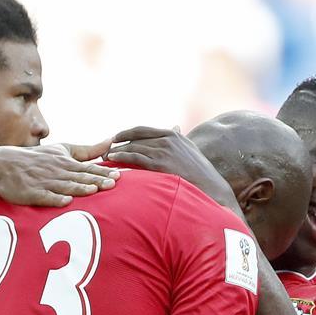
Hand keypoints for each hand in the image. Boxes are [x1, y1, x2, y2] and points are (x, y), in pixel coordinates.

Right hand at [0, 142, 119, 206]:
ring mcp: (45, 182)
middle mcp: (57, 172)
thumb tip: (111, 141)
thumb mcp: (62, 150)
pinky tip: (66, 201)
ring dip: (79, 188)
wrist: (3, 165)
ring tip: (93, 190)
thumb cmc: (38, 159)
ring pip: (65, 186)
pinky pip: (45, 196)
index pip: (88, 168)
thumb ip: (87, 150)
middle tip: (113, 184)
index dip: (103, 172)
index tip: (119, 175)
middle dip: (96, 180)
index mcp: (66, 162)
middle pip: (80, 177)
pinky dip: (55, 199)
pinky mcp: (32, 193)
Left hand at [107, 126, 235, 206]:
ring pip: (133, 147)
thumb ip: (179, 138)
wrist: (210, 187)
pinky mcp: (159, 163)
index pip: (143, 129)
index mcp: (173, 135)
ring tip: (105, 156)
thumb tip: (175, 127)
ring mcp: (163, 150)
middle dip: (118, 143)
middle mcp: (167, 139)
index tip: (116, 137)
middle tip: (104, 149)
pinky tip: (112, 160)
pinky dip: (121, 157)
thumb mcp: (190, 149)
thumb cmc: (200, 172)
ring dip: (116, 151)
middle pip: (135, 138)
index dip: (127, 132)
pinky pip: (134, 157)